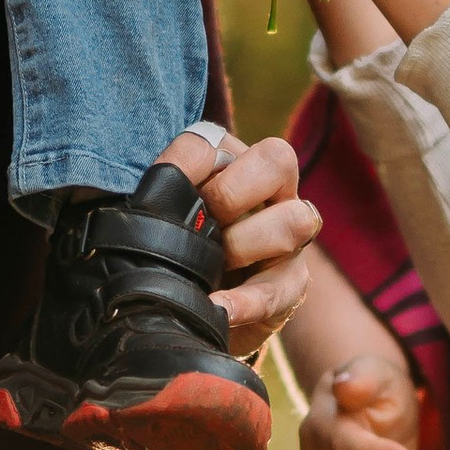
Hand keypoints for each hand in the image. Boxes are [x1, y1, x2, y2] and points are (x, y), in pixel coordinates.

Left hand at [157, 125, 319, 356]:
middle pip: (278, 160)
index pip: (220, 142)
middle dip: (230, 192)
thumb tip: (156, 187)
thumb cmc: (177, 248)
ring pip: (294, 220)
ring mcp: (290, 237)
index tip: (165, 190)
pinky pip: (283, 288)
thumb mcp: (164, 216)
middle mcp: (272, 191)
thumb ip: (162, 192)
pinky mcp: (292, 284)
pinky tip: (219, 307)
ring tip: (211, 268)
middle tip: (202, 222)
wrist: (195, 306)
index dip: (191, 164)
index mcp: (234, 164)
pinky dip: (248, 301)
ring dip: (243, 244)